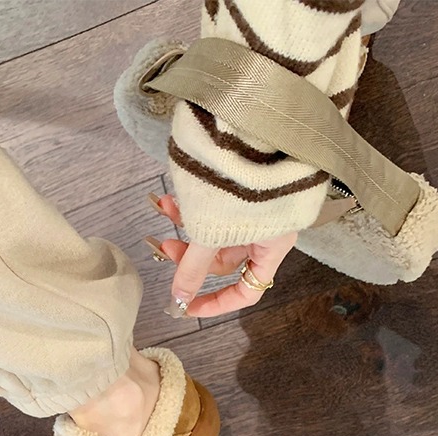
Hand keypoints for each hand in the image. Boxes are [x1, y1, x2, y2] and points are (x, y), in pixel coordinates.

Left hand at [148, 194, 296, 319]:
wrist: (259, 126)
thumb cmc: (245, 183)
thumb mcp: (213, 232)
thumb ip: (193, 268)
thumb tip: (178, 300)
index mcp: (272, 247)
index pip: (247, 292)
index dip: (216, 304)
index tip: (187, 307)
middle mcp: (267, 231)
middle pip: (224, 260)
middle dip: (191, 256)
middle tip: (164, 247)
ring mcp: (255, 209)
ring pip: (215, 231)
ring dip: (187, 227)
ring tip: (165, 212)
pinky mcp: (241, 187)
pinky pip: (215, 207)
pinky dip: (193, 206)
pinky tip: (172, 198)